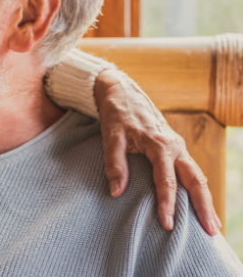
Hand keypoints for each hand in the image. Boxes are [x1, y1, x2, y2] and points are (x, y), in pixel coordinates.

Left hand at [94, 69, 220, 235]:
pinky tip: (200, 203)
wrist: (121, 91)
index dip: (167, 204)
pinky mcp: (175, 147)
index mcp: (159, 144)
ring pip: (198, 176)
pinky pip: (191, 170)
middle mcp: (174, 146)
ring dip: (205, 200)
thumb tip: (116, 192)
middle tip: (211, 232)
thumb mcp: (110, 136)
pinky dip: (198, 188)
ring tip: (213, 224)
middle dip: (203, 206)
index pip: (166, 181)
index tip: (167, 225)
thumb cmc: (115, 114)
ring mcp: (178, 146)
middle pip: (195, 180)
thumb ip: (114, 163)